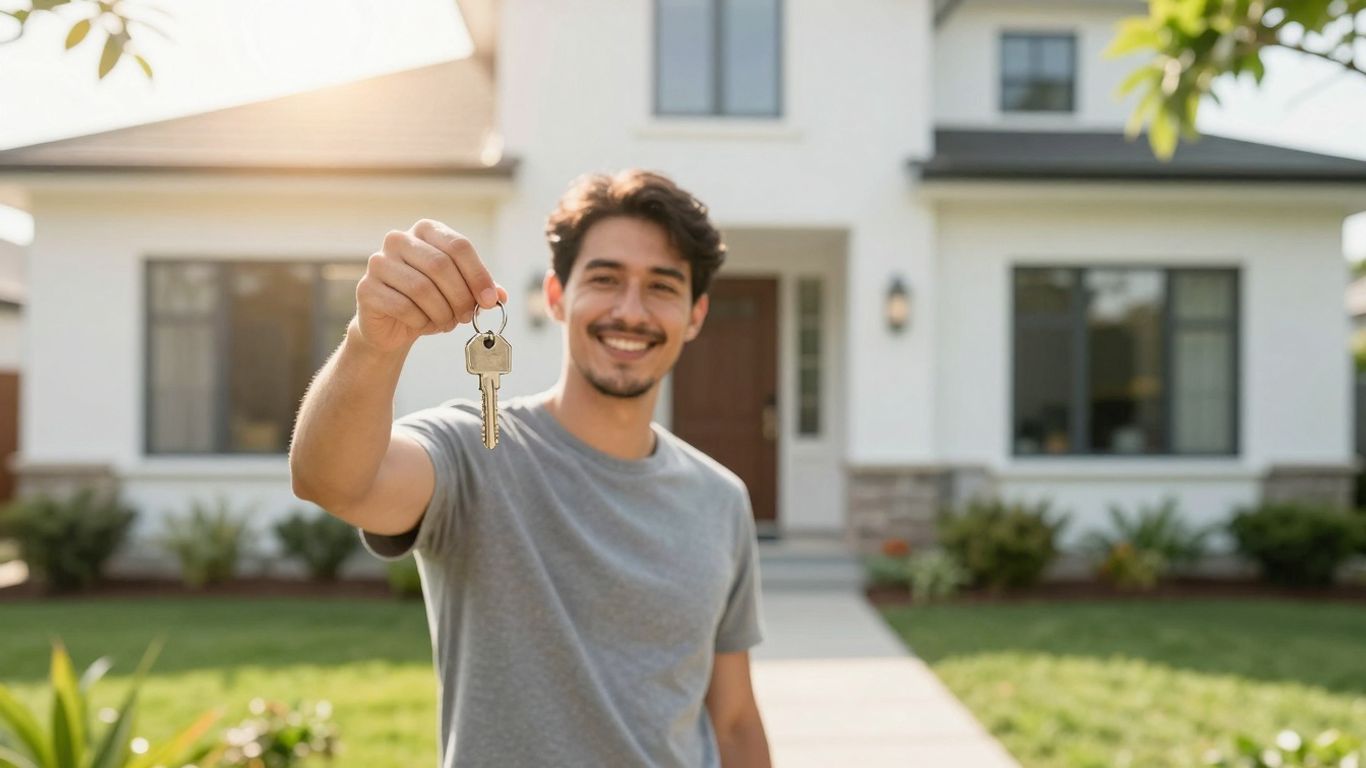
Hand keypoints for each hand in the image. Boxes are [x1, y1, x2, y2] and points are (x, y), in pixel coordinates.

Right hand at [352, 219, 509, 353]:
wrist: (392, 325)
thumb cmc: (429, 302)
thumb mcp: (460, 291)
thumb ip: (481, 289)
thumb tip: (500, 295)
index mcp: (426, 230)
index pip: (459, 246)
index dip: (478, 276)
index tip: (490, 301)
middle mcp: (399, 239)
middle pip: (441, 266)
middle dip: (461, 297)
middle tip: (467, 316)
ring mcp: (379, 262)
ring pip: (422, 288)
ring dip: (442, 312)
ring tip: (447, 322)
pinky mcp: (366, 288)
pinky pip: (403, 307)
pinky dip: (420, 321)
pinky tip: (422, 323)